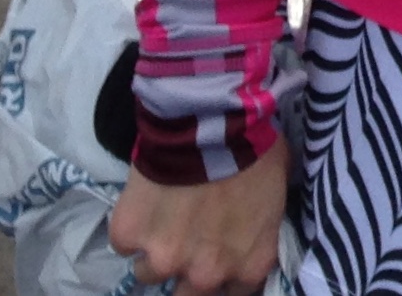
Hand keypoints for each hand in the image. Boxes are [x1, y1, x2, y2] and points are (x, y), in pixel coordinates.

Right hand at [109, 142, 287, 295]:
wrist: (212, 122)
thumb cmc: (255, 149)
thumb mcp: (277, 191)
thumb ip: (261, 227)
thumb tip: (250, 231)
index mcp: (248, 265)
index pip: (235, 292)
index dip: (224, 271)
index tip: (218, 254)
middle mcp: (206, 275)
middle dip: (186, 272)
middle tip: (185, 241)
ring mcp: (164, 260)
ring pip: (149, 273)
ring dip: (155, 249)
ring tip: (164, 214)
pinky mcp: (130, 238)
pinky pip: (124, 243)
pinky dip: (132, 226)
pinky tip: (146, 198)